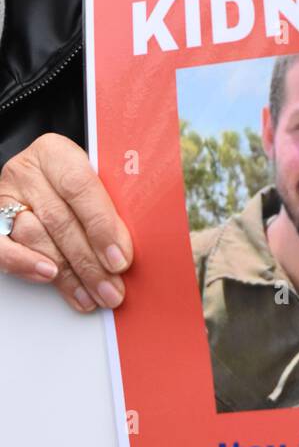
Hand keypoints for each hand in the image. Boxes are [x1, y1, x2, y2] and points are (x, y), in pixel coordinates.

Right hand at [0, 134, 131, 312]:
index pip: (82, 189)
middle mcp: (27, 171)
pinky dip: (26, 266)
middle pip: (61, 221)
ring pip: (36, 239)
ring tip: (92, 294)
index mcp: (56, 152)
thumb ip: (110, 201)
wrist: (37, 170)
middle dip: (91, 263)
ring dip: (67, 274)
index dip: (103, 227)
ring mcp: (6, 196)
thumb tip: (137, 242)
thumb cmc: (73, 177)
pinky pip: (4, 248)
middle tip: (112, 290)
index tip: (122, 259)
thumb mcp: (94, 175)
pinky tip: (50, 279)